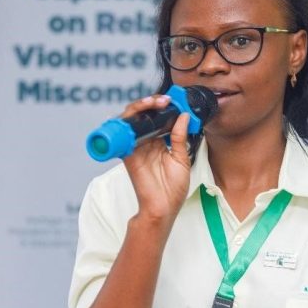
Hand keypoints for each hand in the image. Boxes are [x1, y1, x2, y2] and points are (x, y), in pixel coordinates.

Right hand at [120, 95, 191, 221]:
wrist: (163, 208)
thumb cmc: (173, 189)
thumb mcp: (182, 159)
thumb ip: (180, 137)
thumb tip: (184, 116)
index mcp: (160, 142)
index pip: (158, 118)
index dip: (163, 107)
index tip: (175, 100)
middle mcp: (146, 142)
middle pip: (142, 115)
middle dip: (151, 103)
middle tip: (165, 100)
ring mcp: (135, 146)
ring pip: (131, 119)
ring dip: (140, 107)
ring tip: (154, 102)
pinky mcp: (127, 153)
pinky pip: (123, 133)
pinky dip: (128, 120)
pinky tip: (139, 113)